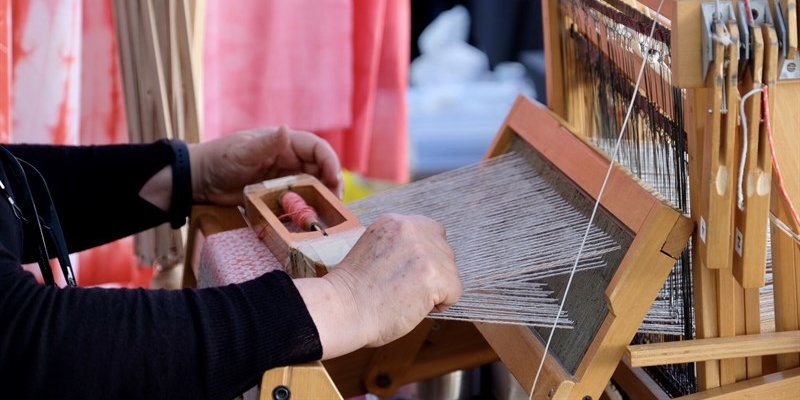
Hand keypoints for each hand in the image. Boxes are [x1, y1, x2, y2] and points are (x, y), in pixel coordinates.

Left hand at [189, 126, 341, 205]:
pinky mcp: (278, 196)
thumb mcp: (242, 152)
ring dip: (322, 198)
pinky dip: (307, 209)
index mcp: (284, 144)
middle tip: (335, 203)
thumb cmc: (219, 160)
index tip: (334, 180)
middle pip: (320, 170)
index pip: (317, 149)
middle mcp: (289, 160)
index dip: (330, 162)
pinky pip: (299, 202)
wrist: (200, 181)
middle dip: (331, 184)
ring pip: (313, 187)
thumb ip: (266, 145)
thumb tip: (286, 130)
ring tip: (327, 214)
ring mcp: (284, 179)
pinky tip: (310, 219)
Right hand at [295, 214, 460, 358]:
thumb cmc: (353, 291)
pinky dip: (440, 304)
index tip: (408, 273)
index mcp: (394, 221)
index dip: (424, 256)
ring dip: (436, 288)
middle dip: (432, 272)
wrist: (342, 309)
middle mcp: (411, 228)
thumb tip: (425, 258)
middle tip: (404, 289)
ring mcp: (425, 250)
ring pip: (451, 271)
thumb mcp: (374, 249)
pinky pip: (455, 292)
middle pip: (444, 250)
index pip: (430, 231)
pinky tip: (414, 305)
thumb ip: (400, 246)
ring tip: (406, 297)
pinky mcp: (436, 274)